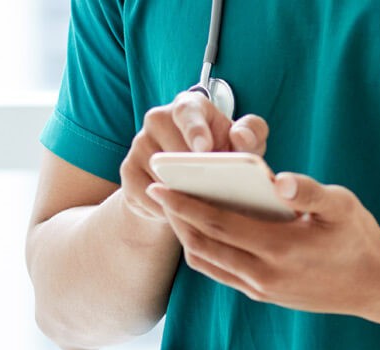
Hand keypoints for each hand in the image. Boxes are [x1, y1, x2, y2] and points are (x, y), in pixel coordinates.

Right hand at [120, 92, 269, 220]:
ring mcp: (139, 144)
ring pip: (159, 177)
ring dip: (182, 195)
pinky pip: (148, 196)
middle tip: (215, 192)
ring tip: (203, 203)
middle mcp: (158, 119)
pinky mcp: (128, 171)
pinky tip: (183, 213)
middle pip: (172, 150)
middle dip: (194, 175)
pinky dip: (167, 209)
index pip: (186, 112)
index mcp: (188, 106)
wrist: (188, 178)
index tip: (205, 149)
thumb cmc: (222, 153)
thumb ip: (252, 133)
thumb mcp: (245, 143)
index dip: (195, 130)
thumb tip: (240, 137)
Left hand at [146, 172, 379, 318]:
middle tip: (157, 191)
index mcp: (280, 247)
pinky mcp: (264, 295)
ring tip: (174, 209)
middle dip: (176, 218)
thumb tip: (279, 179)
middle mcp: (264, 274)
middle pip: (203, 245)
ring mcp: (262, 289)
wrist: (376, 286)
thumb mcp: (342, 206)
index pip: (218, 224)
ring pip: (208, 263)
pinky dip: (204, 252)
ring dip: (186, 237)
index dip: (184, 204)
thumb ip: (309, 191)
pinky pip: (222, 274)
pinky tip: (200, 231)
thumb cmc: (358, 238)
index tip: (160, 185)